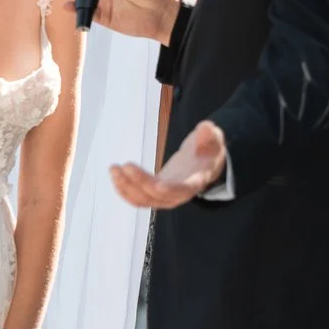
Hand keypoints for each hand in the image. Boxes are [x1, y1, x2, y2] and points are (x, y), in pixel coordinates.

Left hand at [110, 119, 225, 209]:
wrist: (202, 164)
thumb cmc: (208, 151)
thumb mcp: (214, 139)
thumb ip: (209, 135)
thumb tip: (205, 128)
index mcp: (195, 182)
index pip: (183, 189)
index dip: (170, 189)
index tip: (157, 184)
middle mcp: (178, 195)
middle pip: (157, 196)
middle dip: (139, 183)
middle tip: (125, 166)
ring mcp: (165, 197)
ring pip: (143, 200)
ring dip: (126, 187)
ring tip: (114, 169)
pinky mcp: (154, 194)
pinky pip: (137, 198)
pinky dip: (124, 190)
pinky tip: (115, 176)